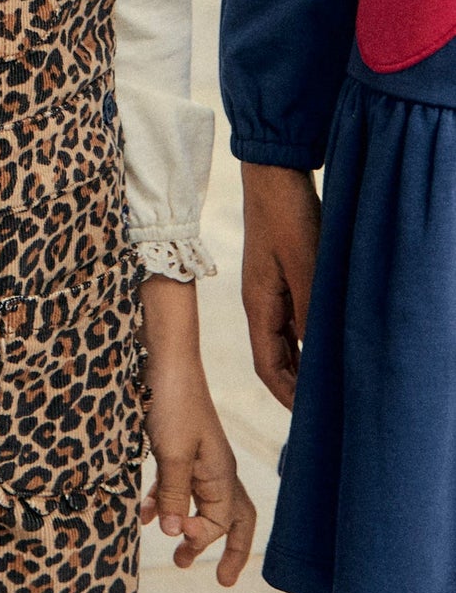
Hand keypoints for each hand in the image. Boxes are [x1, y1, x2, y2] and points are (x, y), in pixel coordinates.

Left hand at [140, 276, 257, 586]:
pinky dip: (166, 500)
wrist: (163, 354)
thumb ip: (175, 496)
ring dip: (190, 528)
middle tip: (214, 577)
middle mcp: (216, 466)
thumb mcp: (172, 453)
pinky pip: (179, 482)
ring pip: (202, 501)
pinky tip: (145, 512)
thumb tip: (177, 536)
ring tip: (176, 556)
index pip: (223, 523)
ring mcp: (198, 454)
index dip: (203, 537)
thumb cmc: (173, 400)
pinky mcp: (178, 442)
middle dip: (225, 548)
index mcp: (222, 472)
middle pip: (233, 517)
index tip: (178, 540)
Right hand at [240, 163, 320, 409]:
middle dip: (297, 386)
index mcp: (257, 304)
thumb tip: (320, 357)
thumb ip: (312, 313)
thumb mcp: (306, 267)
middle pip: (275, 358)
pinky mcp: (284, 273)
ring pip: (287, 339)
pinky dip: (311, 338)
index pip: (267, 366)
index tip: (313, 419)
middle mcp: (261, 301)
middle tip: (329, 408)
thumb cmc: (287, 216)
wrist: (275, 172)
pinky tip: (332, 339)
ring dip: (306, 363)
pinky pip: (295, 318)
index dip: (287, 396)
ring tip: (335, 381)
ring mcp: (271, 287)